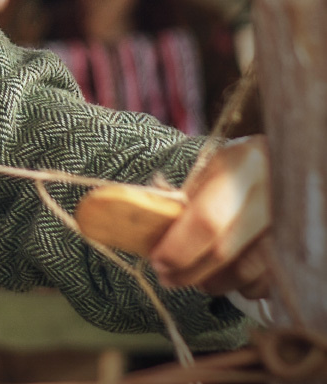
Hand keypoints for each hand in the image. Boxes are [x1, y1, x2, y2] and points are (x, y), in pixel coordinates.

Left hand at [149, 135, 271, 298]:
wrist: (287, 166)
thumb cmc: (242, 166)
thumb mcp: (214, 166)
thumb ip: (187, 196)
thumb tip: (154, 227)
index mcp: (241, 167)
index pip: (206, 219)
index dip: (179, 247)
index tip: (157, 260)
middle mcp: (269, 198)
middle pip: (223, 251)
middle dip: (188, 270)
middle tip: (167, 276)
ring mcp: (287, 226)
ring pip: (245, 273)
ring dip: (212, 282)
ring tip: (193, 276)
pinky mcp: (297, 248)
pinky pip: (266, 281)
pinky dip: (242, 285)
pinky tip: (227, 276)